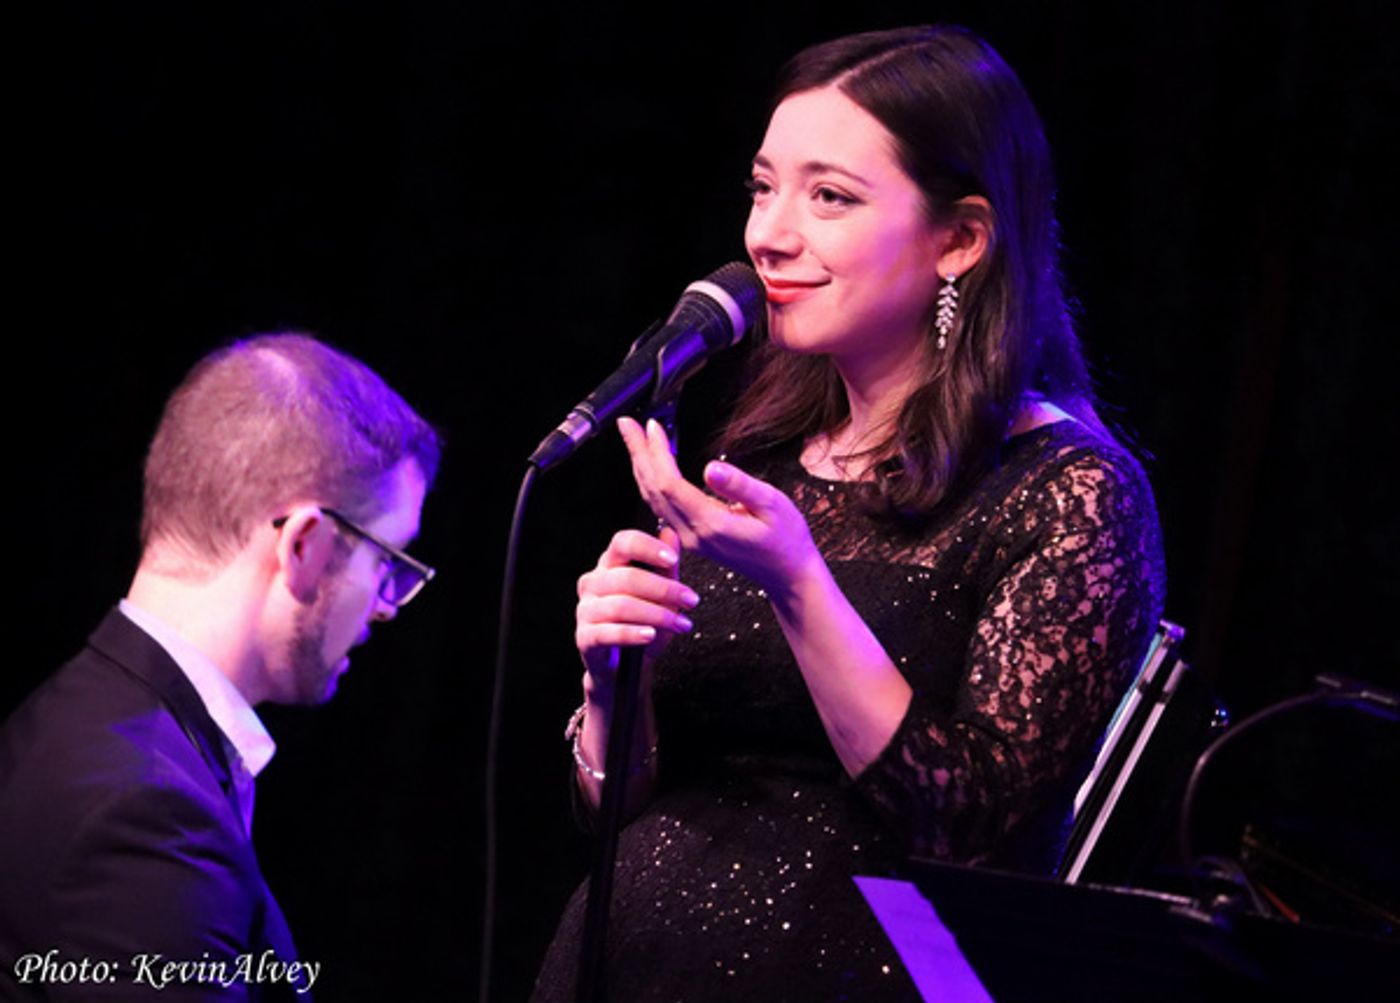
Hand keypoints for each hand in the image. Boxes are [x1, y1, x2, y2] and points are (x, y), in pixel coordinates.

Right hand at [574, 524, 698, 696]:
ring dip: (656, 615)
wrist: (626, 668)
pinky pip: (608, 632)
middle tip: (691, 600)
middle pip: (626, 577)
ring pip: (621, 606)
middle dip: (664, 589)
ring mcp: (585, 610)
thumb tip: (670, 533)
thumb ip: (666, 566)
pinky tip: (651, 635)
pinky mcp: (584, 637)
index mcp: (609, 565)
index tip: (672, 559)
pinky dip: (633, 633)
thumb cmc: (643, 624)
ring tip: (680, 624)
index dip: (647, 547)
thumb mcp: (662, 595)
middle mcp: (593, 583)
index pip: (622, 542)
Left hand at [618, 417, 823, 600]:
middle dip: (638, 454)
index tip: (651, 426)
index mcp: (711, 524)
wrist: (788, 574)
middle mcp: (693, 534)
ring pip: (654, 499)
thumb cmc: (787, 538)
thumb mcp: (773, 504)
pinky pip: (663, 507)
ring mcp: (690, 539)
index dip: (656, 454)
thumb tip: (710, 467)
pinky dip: (653, 481)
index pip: (669, 484)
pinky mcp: (692, 538)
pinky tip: (653, 465)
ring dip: (642, 466)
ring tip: (634, 438)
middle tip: (626, 423)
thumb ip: (740, 486)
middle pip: (653, 490)